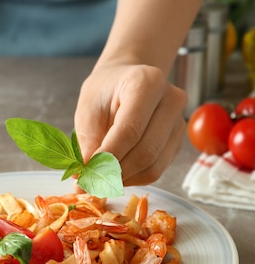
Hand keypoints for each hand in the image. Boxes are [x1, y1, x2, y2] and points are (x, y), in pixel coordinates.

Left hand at [74, 62, 186, 185]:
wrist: (126, 81)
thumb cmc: (106, 91)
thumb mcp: (87, 108)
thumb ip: (87, 141)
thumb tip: (85, 179)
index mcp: (147, 83)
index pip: (130, 130)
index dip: (108, 157)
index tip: (87, 173)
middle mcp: (171, 100)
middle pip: (146, 151)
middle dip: (115, 172)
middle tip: (91, 182)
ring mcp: (179, 122)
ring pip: (154, 166)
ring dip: (124, 178)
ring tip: (101, 177)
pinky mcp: (178, 141)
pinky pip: (157, 169)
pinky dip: (134, 177)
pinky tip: (117, 171)